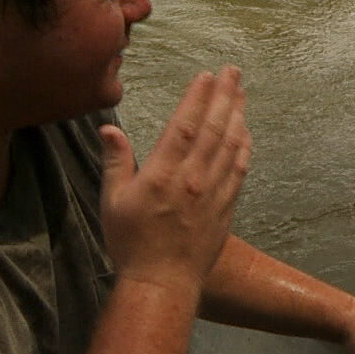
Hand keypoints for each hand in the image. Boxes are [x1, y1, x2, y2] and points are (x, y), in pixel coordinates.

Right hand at [99, 68, 251, 295]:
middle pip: (214, 128)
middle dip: (225, 96)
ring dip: (238, 115)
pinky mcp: (226, 206)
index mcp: (162, 174)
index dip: (198, 97)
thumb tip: (108, 128)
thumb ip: (115, 162)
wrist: (162, 282)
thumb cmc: (131, 242)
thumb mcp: (112, 201)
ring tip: (242, 92)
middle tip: (234, 71)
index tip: (207, 75)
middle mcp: (193, 178)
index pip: (185, 125)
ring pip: (231, 144)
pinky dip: (244, 145)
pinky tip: (245, 131)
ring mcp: (213, 192)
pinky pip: (239, 168)